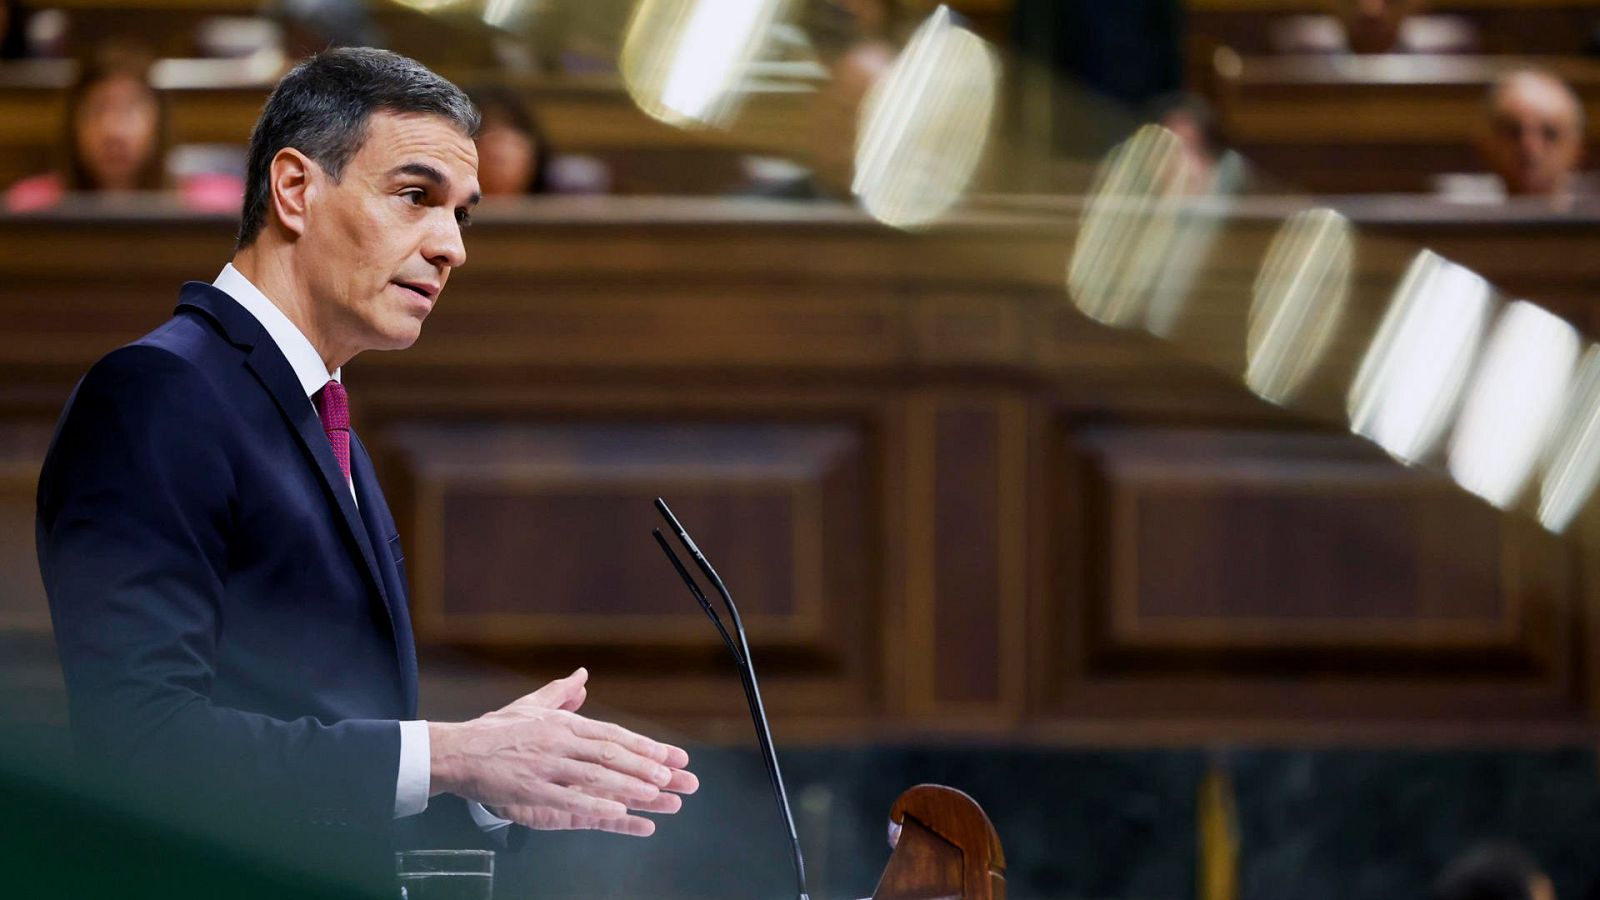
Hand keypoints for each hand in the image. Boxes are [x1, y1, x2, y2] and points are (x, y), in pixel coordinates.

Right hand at [429, 668, 697, 836]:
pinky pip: (568, 799)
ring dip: (628, 785)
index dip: (644, 746)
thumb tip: (583, 676)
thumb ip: (561, 693)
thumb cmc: (495, 730)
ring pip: (594, 775)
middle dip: (645, 766)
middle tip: (674, 777)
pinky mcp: (531, 790)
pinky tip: (617, 810)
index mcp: (562, 723)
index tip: (671, 756)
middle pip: (610, 754)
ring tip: (655, 793)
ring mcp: (546, 767)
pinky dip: (594, 804)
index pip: (612, 735)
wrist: (457, 750)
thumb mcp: (532, 705)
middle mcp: (559, 742)